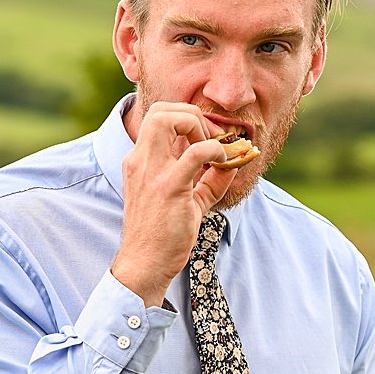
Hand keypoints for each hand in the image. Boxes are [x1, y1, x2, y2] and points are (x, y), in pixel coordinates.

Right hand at [109, 101, 236, 305]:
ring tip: (212, 149)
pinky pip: (196, 153)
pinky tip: (222, 163)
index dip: (186, 118)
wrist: (144, 263)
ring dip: (199, 126)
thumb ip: (208, 180)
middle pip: (160, 110)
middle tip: (210, 137)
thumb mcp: (185, 201)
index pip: (157, 117)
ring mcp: (152, 172)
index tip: (206, 138)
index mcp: (140, 161)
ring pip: (170, 119)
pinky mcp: (169, 188)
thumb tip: (235, 164)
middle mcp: (141, 161)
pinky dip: (215, 150)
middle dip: (191, 114)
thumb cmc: (161, 234)